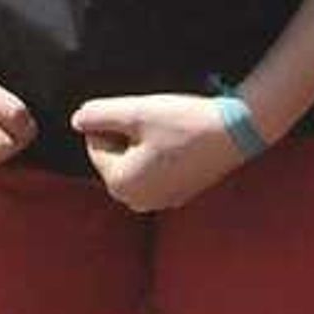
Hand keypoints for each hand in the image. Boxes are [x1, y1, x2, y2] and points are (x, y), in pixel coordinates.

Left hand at [69, 92, 253, 213]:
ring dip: (144, 144)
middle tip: (157, 125)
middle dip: (128, 136)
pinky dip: (162, 155)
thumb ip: (97, 114)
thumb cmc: (183, 122)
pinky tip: (182, 144)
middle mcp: (136, 201)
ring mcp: (160, 202)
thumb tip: (76, 120)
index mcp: (120, 184)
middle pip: (114, 156)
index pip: (94, 143)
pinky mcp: (180, 195)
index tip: (143, 117)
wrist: (236, 132)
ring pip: (135, 162)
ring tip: (170, 133)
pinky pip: (156, 170)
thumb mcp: (133, 112)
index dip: (114, 121)